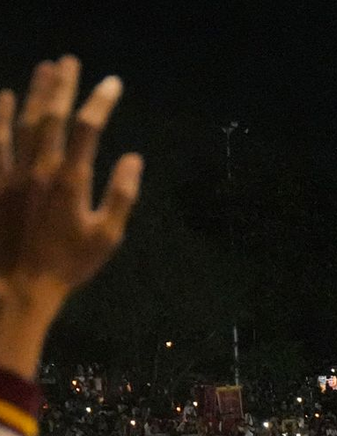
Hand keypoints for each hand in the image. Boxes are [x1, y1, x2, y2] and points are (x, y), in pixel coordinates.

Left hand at [0, 58, 141, 377]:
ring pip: (23, 120)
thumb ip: (121, 196)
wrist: (19, 283)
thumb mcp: (107, 237)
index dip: (100, 102)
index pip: (87, 129)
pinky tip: (2, 96)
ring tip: (45, 68)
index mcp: (71, 180)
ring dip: (35, 91)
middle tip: (70, 60)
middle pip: (51, 114)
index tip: (112, 82)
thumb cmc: (70, 265)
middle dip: (62, 85)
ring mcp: (14, 171)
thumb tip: (132, 159)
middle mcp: (41, 167)